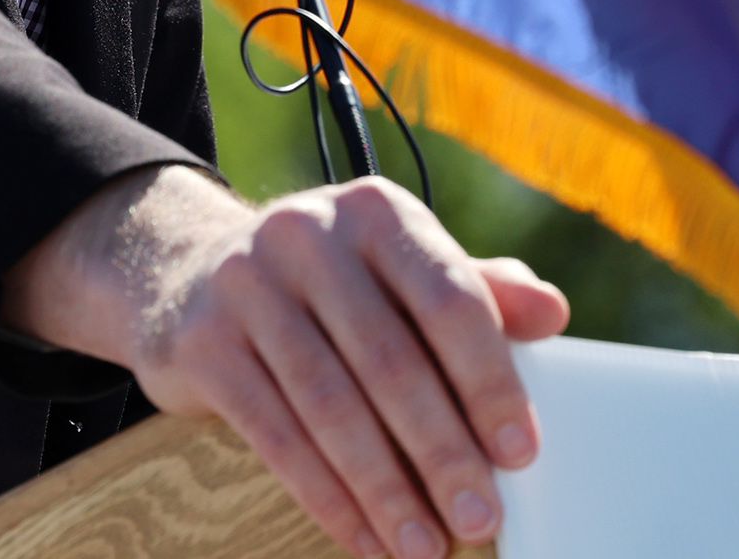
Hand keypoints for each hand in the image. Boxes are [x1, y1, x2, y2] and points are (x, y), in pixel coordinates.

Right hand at [2, 165, 571, 557]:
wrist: (186, 270)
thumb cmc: (326, 282)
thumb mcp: (396, 268)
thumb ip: (474, 290)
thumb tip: (553, 314)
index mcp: (376, 213)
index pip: (448, 298)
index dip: (488, 380)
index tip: (520, 453)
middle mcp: (308, 235)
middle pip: (389, 361)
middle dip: (442, 453)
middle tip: (479, 519)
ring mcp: (248, 285)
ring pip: (330, 406)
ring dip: (385, 490)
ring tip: (425, 547)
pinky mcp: (203, 342)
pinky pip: (274, 434)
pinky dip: (326, 496)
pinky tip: (364, 539)